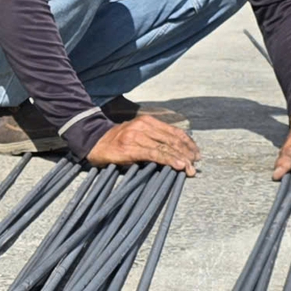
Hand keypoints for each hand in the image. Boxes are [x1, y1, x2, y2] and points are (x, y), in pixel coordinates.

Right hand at [85, 116, 200, 173]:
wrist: (94, 142)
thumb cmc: (117, 141)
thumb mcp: (137, 134)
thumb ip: (153, 139)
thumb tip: (175, 152)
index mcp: (148, 121)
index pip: (174, 131)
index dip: (188, 143)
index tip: (196, 154)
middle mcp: (143, 126)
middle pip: (172, 140)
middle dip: (186, 153)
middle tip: (196, 164)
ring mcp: (136, 136)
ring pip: (165, 147)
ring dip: (180, 159)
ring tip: (189, 169)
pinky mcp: (130, 148)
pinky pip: (154, 154)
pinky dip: (168, 160)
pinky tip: (178, 166)